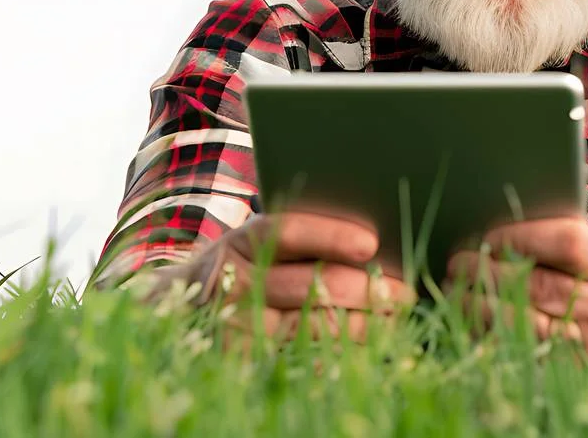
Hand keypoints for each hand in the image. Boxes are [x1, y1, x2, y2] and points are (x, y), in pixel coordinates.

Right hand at [143, 212, 414, 342]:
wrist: (182, 309)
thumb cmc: (247, 266)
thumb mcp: (262, 243)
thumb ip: (304, 239)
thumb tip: (373, 244)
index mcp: (245, 241)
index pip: (289, 231)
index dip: (330, 236)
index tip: (371, 244)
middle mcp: (236, 280)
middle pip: (309, 284)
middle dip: (365, 289)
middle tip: (405, 292)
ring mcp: (237, 323)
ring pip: (310, 325)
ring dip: (362, 324)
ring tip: (396, 319)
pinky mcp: (243, 356)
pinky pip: (299, 356)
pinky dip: (338, 352)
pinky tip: (367, 347)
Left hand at [446, 217, 587, 350]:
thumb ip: (558, 241)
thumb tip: (498, 230)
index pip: (569, 243)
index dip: (523, 237)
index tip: (490, 237)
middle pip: (539, 283)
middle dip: (489, 270)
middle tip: (460, 261)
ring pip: (523, 321)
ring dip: (479, 303)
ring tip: (457, 288)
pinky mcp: (565, 371)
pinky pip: (516, 351)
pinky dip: (485, 333)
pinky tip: (469, 318)